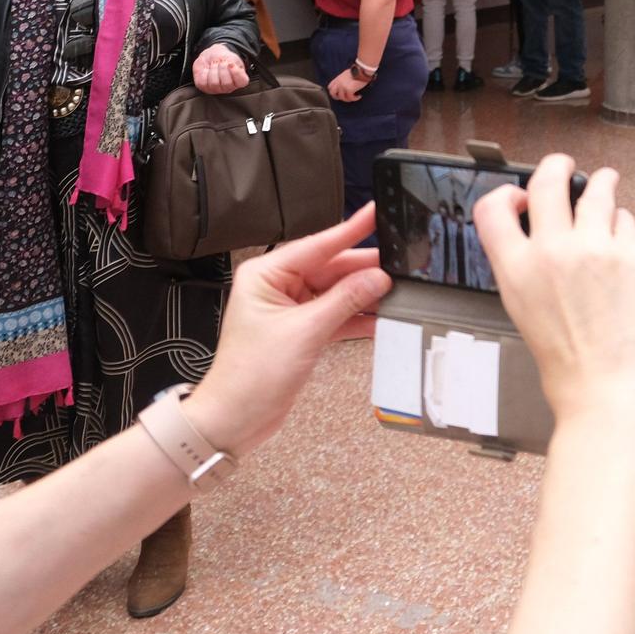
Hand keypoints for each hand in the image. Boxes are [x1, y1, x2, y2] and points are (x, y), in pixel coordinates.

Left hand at [183, 206, 391, 455]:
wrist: (235, 419)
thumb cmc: (249, 376)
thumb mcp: (304, 332)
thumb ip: (345, 301)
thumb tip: (377, 278)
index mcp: (266, 274)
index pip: (317, 245)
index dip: (350, 230)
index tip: (375, 214)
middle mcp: (277, 286)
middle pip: (332, 268)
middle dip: (364, 271)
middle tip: (400, 266)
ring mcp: (291, 309)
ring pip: (338, 292)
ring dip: (364, 296)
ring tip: (396, 293)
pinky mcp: (302, 331)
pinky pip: (337, 314)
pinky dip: (357, 318)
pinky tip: (381, 319)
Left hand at [193, 44, 250, 93]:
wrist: (211, 56)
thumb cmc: (224, 58)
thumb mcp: (232, 57)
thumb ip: (233, 62)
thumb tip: (230, 66)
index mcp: (239, 80)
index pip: (242, 81)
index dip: (236, 73)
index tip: (231, 64)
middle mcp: (228, 88)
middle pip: (227, 83)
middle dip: (223, 68)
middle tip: (221, 62)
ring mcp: (216, 89)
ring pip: (214, 83)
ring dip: (213, 70)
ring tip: (214, 64)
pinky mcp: (204, 87)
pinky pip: (203, 82)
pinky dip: (204, 72)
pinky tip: (207, 69)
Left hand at [326, 68, 367, 101]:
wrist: (362, 70)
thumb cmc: (357, 71)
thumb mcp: (346, 74)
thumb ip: (342, 80)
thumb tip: (345, 86)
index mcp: (337, 78)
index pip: (330, 87)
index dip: (334, 92)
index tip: (340, 94)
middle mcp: (338, 83)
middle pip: (332, 93)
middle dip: (338, 97)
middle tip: (345, 98)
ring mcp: (343, 86)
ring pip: (342, 98)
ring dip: (349, 99)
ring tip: (355, 97)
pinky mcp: (349, 89)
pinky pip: (350, 98)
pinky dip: (355, 98)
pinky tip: (359, 96)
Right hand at [472, 157, 634, 423]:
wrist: (609, 393)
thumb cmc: (571, 370)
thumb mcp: (528, 315)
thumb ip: (532, 273)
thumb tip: (546, 243)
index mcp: (515, 272)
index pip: (492, 209)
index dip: (506, 193)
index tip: (520, 192)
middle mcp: (551, 252)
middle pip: (548, 180)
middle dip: (558, 165)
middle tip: (566, 165)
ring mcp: (594, 250)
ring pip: (597, 191)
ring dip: (601, 183)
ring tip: (606, 182)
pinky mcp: (631, 256)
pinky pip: (625, 221)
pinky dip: (623, 224)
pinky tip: (622, 233)